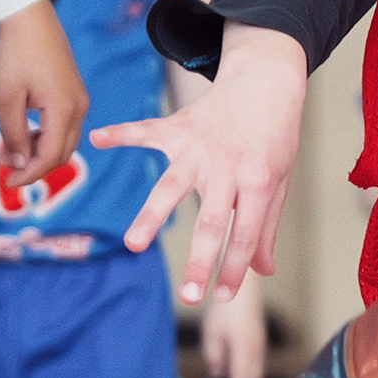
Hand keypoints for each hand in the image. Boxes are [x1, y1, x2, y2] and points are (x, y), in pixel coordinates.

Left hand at [0, 2, 86, 186]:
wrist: (29, 17)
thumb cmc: (15, 54)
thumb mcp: (6, 98)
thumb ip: (13, 134)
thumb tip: (18, 163)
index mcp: (65, 110)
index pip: (50, 158)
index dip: (28, 175)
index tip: (5, 181)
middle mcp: (79, 108)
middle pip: (61, 155)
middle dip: (34, 167)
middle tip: (3, 167)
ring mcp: (79, 100)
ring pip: (63, 142)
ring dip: (38, 153)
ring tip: (8, 149)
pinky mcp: (73, 93)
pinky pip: (63, 127)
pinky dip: (44, 137)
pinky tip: (22, 133)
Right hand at [100, 25, 306, 302]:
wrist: (266, 80)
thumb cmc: (275, 136)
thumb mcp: (279, 180)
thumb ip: (266, 225)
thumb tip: (262, 271)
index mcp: (258, 180)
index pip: (245, 233)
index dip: (235, 268)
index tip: (221, 297)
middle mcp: (226, 166)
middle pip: (210, 220)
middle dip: (201, 260)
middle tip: (190, 296)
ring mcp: (198, 146)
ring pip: (171, 186)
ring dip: (151, 216)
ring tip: (133, 245)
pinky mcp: (179, 127)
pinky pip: (146, 130)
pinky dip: (121, 134)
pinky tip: (97, 140)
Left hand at [197, 278, 267, 377]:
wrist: (243, 286)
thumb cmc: (225, 307)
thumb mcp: (212, 332)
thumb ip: (213, 356)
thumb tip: (218, 374)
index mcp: (244, 351)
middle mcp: (256, 351)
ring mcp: (260, 346)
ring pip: (256, 376)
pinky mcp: (259, 341)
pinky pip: (257, 367)